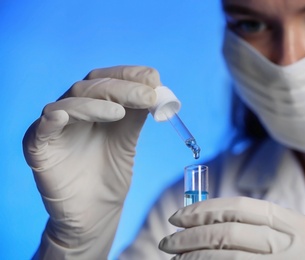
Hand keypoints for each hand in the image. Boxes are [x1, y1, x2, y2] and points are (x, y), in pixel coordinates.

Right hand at [23, 66, 158, 258]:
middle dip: (122, 88)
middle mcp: (74, 111)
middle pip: (92, 87)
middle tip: (148, 96)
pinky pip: (41, 129)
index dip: (129, 75)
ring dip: (96, 103)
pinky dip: (53, 119)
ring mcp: (55, 127)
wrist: (95, 213)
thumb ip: (136, 115)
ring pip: (71, 103)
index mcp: (95, 106)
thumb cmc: (110, 175)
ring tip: (120, 112)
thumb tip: (156, 89)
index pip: (108, 80)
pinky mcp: (38, 147)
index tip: (154, 78)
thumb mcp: (127, 141)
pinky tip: (64, 116)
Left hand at [159, 197, 304, 259]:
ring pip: (225, 258)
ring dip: (194, 257)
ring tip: (175, 259)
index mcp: (295, 224)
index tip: (179, 216)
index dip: (204, 210)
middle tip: (168, 241)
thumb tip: (214, 222)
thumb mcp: (298, 235)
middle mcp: (290, 244)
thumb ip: (266, 226)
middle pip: (227, 234)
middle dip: (190, 236)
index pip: (239, 209)